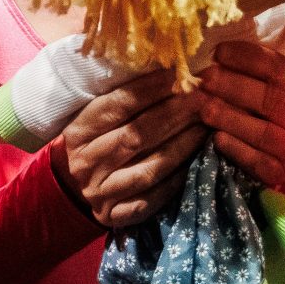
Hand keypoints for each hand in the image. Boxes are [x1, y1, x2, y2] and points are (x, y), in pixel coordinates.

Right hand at [53, 66, 205, 229]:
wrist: (77, 189)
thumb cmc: (98, 141)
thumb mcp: (98, 117)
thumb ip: (123, 98)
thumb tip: (167, 68)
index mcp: (78, 131)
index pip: (116, 106)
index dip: (149, 89)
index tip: (178, 75)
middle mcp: (85, 162)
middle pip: (136, 135)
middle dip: (175, 114)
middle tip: (204, 98)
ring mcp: (101, 192)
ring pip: (150, 168)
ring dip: (183, 145)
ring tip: (206, 126)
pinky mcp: (117, 216)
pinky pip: (154, 198)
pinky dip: (179, 179)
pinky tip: (199, 161)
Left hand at [197, 40, 284, 189]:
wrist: (267, 161)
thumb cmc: (252, 116)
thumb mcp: (251, 90)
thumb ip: (239, 72)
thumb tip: (209, 56)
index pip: (276, 66)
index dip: (247, 57)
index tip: (218, 52)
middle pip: (271, 98)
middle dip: (235, 86)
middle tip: (205, 79)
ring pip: (267, 132)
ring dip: (233, 118)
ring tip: (206, 110)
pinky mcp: (281, 172)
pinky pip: (261, 162)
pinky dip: (238, 150)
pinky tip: (217, 139)